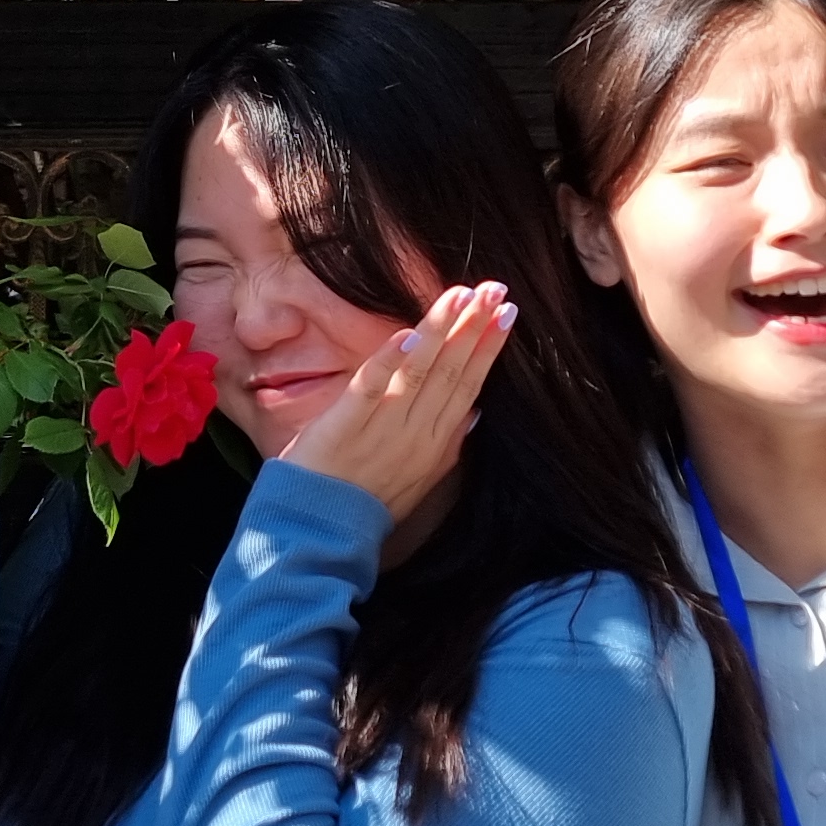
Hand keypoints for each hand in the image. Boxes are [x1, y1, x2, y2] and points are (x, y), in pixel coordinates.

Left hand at [280, 282, 511, 529]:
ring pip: (420, 372)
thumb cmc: (365, 506)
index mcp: (436, 445)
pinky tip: (408, 334)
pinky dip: (390, 361)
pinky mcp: (345, 425)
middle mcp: (416, 434)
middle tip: (496, 289)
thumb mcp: (418, 481)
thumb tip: (475, 413)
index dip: (489, 348)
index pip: (469, 386)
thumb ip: (447, 446)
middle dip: (475, 327)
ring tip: (462, 294)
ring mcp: (382, 429)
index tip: (507, 313)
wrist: (319, 535)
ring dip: (442, 330)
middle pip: (453, 372)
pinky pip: (371, 388)